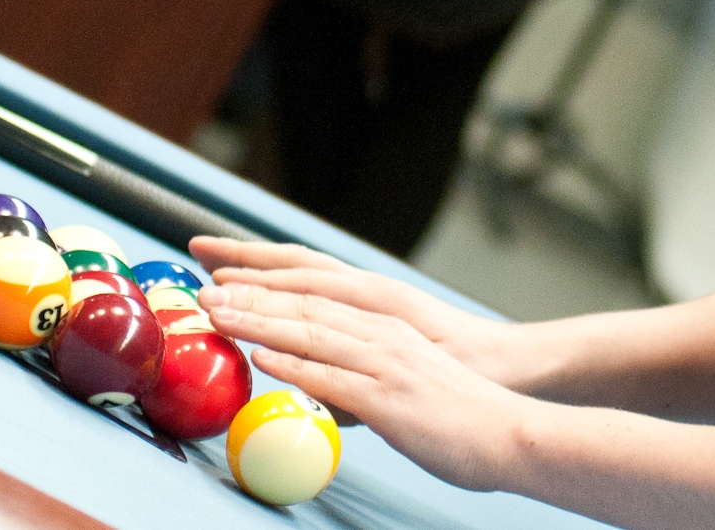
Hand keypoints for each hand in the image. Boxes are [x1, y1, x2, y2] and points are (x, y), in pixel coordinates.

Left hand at [199, 261, 533, 493]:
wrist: (510, 434)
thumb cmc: (461, 416)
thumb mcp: (407, 383)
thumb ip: (364, 379)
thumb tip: (323, 389)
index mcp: (387, 327)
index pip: (316, 298)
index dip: (269, 286)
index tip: (226, 279)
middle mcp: (383, 335)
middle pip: (304, 307)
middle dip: (250, 296)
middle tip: (204, 291)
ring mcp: (386, 364)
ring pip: (311, 333)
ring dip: (259, 321)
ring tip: (218, 313)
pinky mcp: (389, 400)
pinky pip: (333, 378)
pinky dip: (295, 365)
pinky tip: (264, 357)